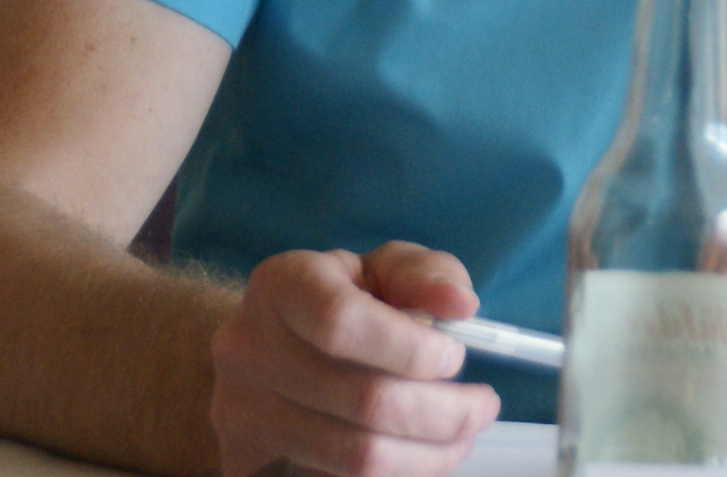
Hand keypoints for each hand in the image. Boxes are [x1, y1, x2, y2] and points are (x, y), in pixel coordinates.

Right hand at [206, 242, 499, 476]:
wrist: (262, 349)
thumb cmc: (338, 301)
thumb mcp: (380, 269)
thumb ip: (425, 274)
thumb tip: (460, 304)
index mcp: (282, 286)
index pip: (341, 322)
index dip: (410, 349)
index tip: (455, 357)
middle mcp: (249, 349)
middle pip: (361, 401)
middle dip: (443, 413)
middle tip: (482, 407)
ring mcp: (244, 413)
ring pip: (356, 457)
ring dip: (429, 455)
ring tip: (461, 437)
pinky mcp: (251, 461)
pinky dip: (397, 473)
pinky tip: (420, 456)